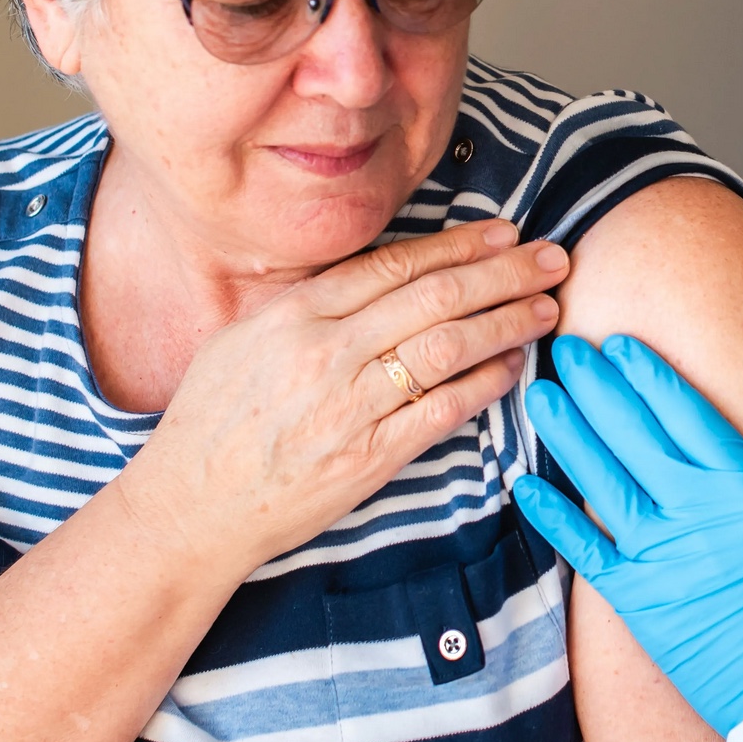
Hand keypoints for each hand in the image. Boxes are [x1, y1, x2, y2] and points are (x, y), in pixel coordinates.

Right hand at [117, 219, 567, 574]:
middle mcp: (325, 352)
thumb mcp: (242, 339)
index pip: (395, 265)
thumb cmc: (214, 422)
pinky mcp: (369, 458)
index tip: (504, 233)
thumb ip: (308, 305)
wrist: (190, 508)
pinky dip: (485, 385)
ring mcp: (350, 406)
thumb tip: (376, 275)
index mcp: (294, 314)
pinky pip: (443, 412)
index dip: (459, 245)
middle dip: (504, 273)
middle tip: (551, 258)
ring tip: (548, 307)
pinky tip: (514, 366)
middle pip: (435, 296)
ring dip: (508, 322)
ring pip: (449, 347)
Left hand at [512, 335, 742, 734]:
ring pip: (601, 479)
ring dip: (568, 432)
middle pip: (634, 432)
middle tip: (565, 345)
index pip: (687, 412)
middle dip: (597, 384)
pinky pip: (584, 551)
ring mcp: (662, 559)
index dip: (649, 372)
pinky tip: (524, 483)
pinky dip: (552, 516)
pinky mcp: (639, 604)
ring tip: (541, 393)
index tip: (622, 343)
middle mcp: (697, 515)